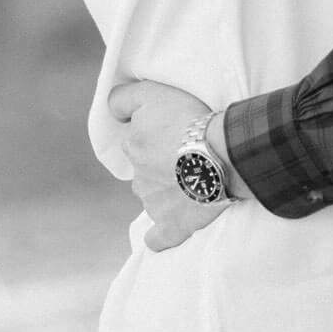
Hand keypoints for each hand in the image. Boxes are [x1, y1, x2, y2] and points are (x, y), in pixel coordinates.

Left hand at [106, 80, 228, 251]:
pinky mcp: (170, 226)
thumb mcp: (151, 93)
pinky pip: (158, 238)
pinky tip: (171, 226)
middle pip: (146, 172)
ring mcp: (153, 205)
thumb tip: (113, 114)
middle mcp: (138, 178)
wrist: (219, 154)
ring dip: (167, 193)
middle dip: (160, 166)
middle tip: (187, 157)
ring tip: (194, 183)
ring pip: (154, 199)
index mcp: (134, 147)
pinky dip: (161, 235)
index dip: (156, 136)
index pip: (137, 142)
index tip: (174, 133)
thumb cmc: (188, 121)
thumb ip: (123, 99)